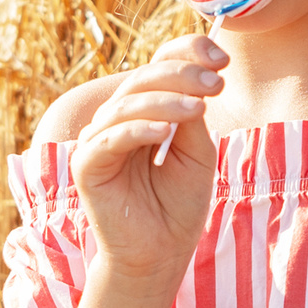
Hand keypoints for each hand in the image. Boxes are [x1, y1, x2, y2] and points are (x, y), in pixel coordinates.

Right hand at [72, 36, 227, 287]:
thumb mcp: (196, 152)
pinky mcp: (86, 166)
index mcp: (144, 110)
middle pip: (143, 79)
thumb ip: (191, 117)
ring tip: (198, 107)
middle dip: (182, 76)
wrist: (160, 254)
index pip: (158, 65)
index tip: (222, 58)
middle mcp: (116, 119)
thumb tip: (196, 79)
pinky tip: (164, 132)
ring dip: (165, 101)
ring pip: (127, 105)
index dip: (186, 53)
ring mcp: (98, 141)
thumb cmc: (178, 205)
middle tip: (216, 83)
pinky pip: (110, 139)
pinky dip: (138, 129)